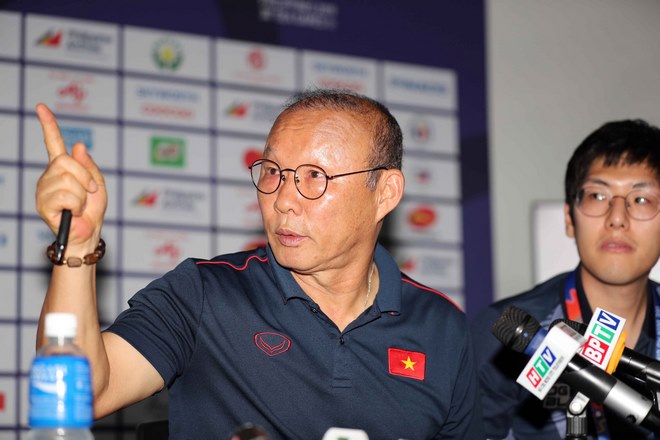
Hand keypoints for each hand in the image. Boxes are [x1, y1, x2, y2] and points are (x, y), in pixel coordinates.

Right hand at [35, 103, 106, 249]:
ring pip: (67, 180)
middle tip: (90, 192)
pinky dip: (77, 205)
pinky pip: (65, 196)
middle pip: (65, 162)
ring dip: (82, 195)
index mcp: (62, 168)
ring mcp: (44, 190)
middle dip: (85, 177)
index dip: (48, 125)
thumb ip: (88, 165)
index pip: (53, 143)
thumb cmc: (93, 210)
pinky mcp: (42, 205)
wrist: (88, 233)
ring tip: (80, 206)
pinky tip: (73, 213)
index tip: (41, 107)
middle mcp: (49, 176)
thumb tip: (77, 145)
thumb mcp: (97, 183)